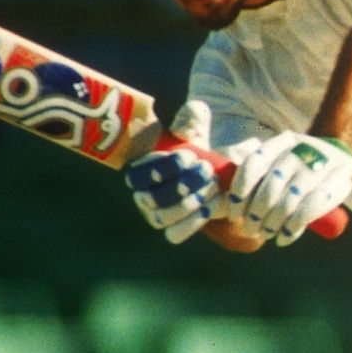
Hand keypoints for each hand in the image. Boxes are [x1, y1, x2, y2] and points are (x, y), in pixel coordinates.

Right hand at [123, 100, 222, 244]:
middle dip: (181, 184)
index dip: (162, 167)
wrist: (214, 174)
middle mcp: (142, 195)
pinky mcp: (173, 230)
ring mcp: (156, 215)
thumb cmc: (196, 147)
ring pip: (164, 217)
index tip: (189, 155)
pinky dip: (194, 221)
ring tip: (213, 185)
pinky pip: (175, 234)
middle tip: (207, 169)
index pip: (138, 175)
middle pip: (153, 198)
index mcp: (140, 171)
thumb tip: (189, 119)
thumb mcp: (195, 127)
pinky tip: (213, 203)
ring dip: (190, 202)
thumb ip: (190, 118)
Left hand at [224, 132, 351, 246]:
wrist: (340, 158)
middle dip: (255, 214)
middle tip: (249, 229)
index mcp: (282, 143)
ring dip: (272, 224)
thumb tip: (224, 201)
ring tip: (265, 234)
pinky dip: (291, 229)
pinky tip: (282, 239)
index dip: (240, 191)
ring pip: (287, 202)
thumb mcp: (278, 160)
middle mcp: (301, 151)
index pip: (253, 164)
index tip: (233, 213)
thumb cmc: (298, 167)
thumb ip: (256, 174)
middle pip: (270, 187)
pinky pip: (308, 212)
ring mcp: (320, 167)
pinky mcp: (338, 184)